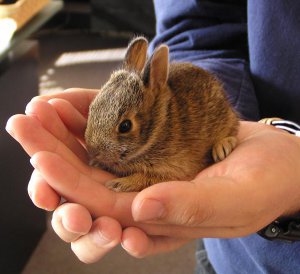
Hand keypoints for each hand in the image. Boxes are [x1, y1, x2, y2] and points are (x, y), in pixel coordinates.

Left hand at [7, 89, 299, 262]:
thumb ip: (190, 210)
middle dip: (52, 155)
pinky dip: (90, 113)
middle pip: (89, 179)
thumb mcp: (233, 202)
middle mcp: (145, 195)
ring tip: (36, 110)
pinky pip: (114, 128)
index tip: (42, 162)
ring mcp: (146, 167)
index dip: (71, 186)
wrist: (274, 159)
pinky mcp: (152, 142)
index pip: (105, 207)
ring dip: (64, 133)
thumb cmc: (262, 185)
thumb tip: (140, 210)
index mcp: (159, 220)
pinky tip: (66, 101)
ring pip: (95, 153)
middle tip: (23, 127)